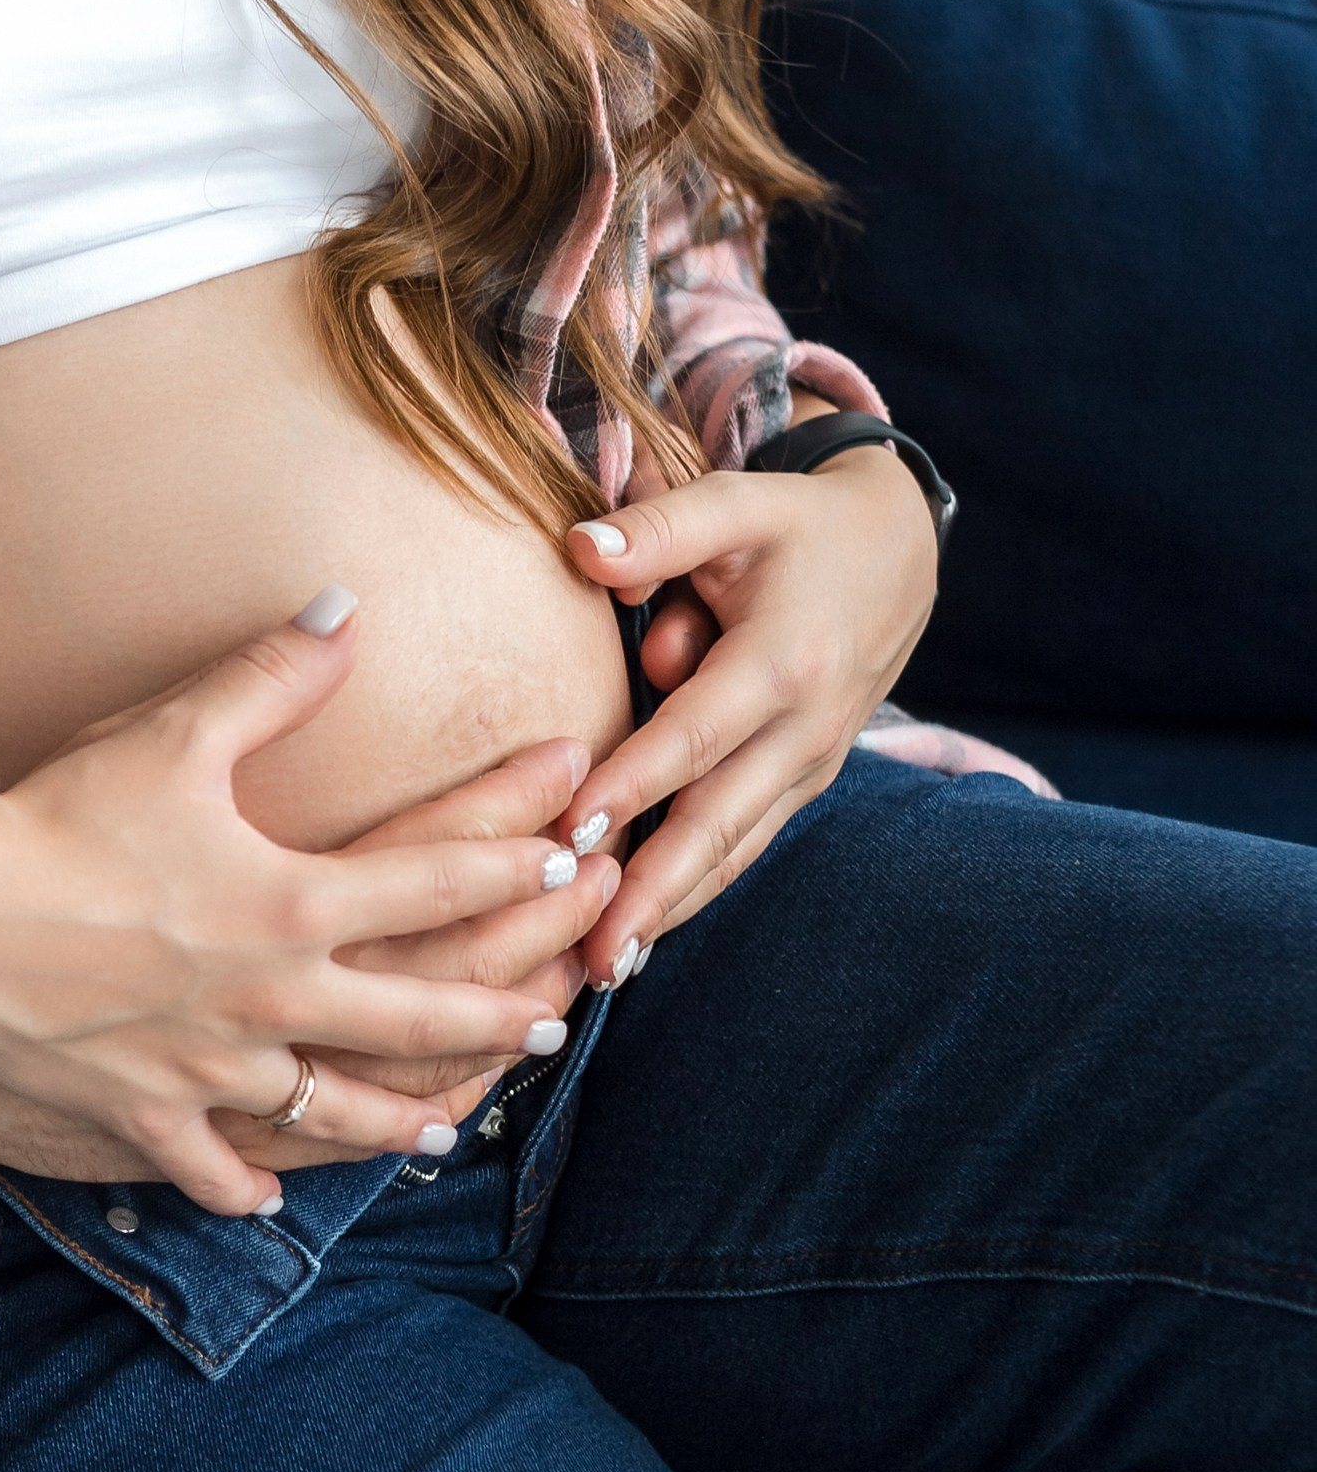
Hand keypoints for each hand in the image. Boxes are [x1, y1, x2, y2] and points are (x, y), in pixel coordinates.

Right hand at [0, 597, 576, 1214]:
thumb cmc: (58, 818)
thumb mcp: (171, 733)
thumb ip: (271, 676)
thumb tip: (347, 610)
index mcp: (293, 902)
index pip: (437, 881)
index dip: (516, 864)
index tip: (571, 858)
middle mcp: (273, 999)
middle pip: (416, 1016)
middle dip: (496, 1015)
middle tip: (555, 1019)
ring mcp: (212, 1067)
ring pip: (331, 1113)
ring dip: (396, 1121)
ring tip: (442, 1128)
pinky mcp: (144, 1112)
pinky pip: (207, 1166)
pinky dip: (239, 1183)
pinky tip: (269, 1193)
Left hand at [561, 441, 938, 983]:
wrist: (901, 551)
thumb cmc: (799, 525)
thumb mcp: (739, 502)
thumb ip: (661, 530)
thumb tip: (580, 551)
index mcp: (785, 661)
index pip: (693, 736)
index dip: (633, 787)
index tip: (572, 835)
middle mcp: (805, 728)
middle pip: (718, 821)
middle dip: (654, 892)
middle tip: (593, 954)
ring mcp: (811, 763)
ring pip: (735, 848)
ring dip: (672, 910)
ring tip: (608, 969)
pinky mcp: (806, 780)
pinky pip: (747, 843)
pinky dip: (698, 889)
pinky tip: (646, 936)